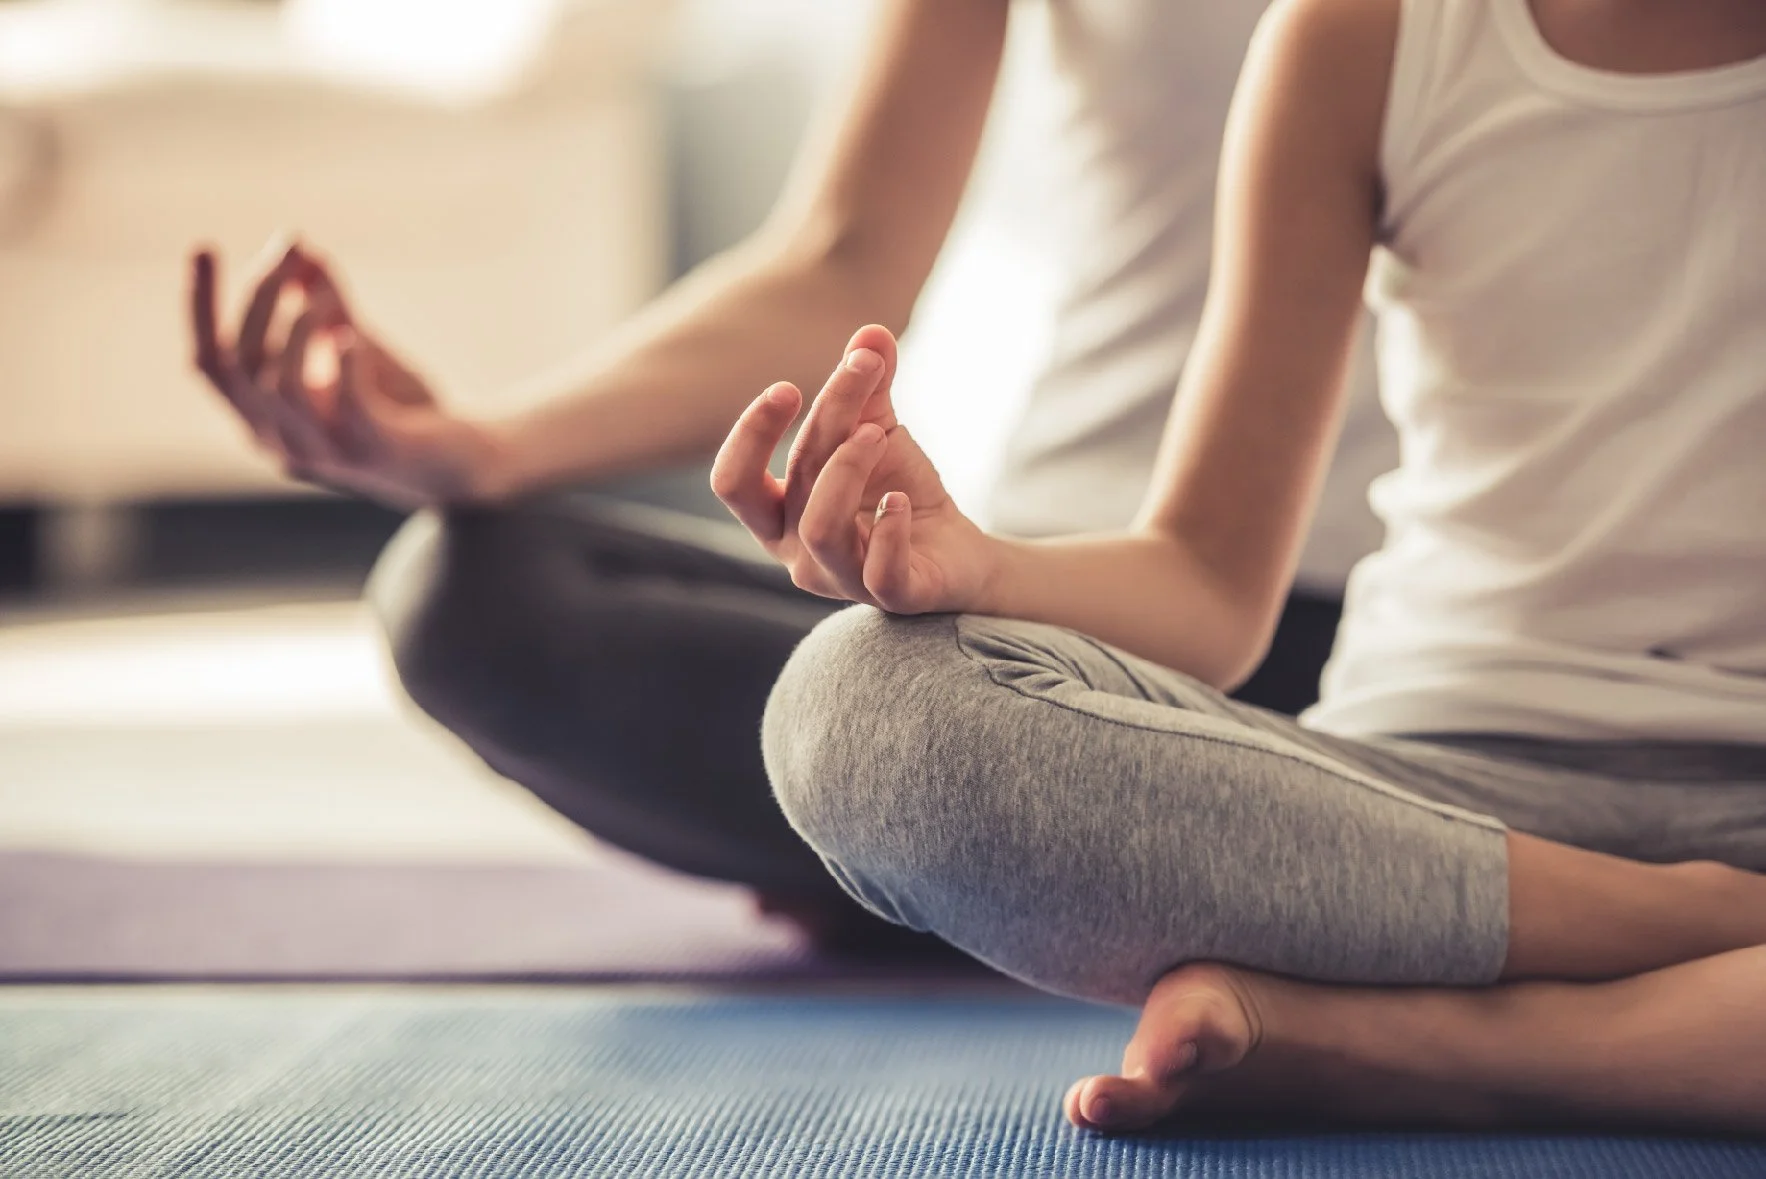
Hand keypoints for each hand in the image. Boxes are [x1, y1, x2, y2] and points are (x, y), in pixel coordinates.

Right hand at [189, 239, 508, 507]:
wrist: (467, 463)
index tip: (204, 246)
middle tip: (289, 252)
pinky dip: (344, 362)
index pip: (210, 363)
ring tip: (328, 296)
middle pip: (239, 366)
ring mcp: (325, 454)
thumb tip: (299, 247)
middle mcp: (281, 443)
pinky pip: (344, 405)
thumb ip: (325, 304)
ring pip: (279, 385)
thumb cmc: (404, 408)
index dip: (200, 306)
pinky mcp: (372, 453)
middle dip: (258, 299)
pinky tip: (353, 334)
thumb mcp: (358, 347)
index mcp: (265, 419)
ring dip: (298, 326)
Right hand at [711, 324, 998, 613]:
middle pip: (786, 488)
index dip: (750, 434)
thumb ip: (868, 386)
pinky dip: (890, 528)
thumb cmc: (897, 492)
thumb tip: (871, 331)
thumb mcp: (878, 431)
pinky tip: (902, 500)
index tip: (789, 389)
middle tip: (855, 375)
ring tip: (881, 433)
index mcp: (778, 516)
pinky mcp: (892, 595)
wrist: (958, 552)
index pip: (733, 482)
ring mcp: (842, 579)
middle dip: (818, 425)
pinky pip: (880, 570)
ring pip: (821, 528)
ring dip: (849, 468)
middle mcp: (798, 554)